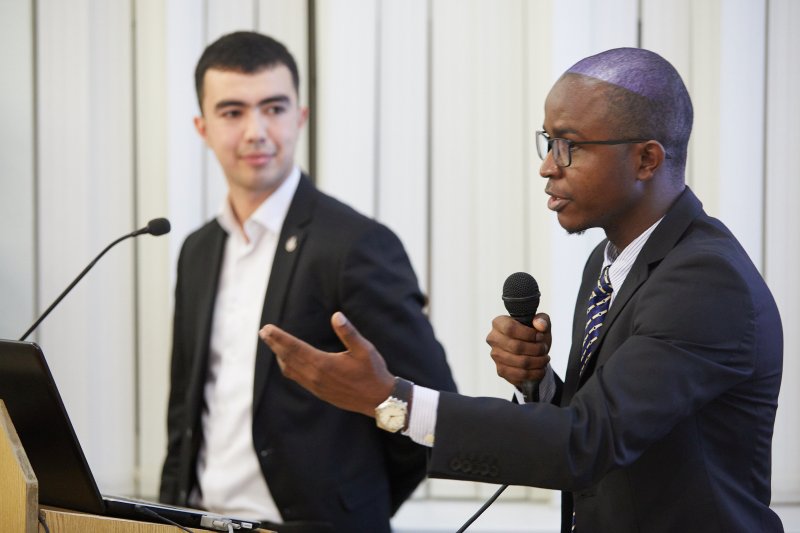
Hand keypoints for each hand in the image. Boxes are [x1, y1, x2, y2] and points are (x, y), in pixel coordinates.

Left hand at [259, 311, 395, 416]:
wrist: (379, 401)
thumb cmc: (373, 372)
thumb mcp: (364, 349)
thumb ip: (349, 333)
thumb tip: (336, 316)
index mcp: (324, 364)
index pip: (295, 348)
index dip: (279, 338)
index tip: (266, 329)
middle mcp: (316, 377)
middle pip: (288, 358)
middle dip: (275, 344)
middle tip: (263, 332)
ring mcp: (316, 386)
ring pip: (290, 370)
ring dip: (280, 356)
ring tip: (273, 344)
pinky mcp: (320, 392)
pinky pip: (297, 378)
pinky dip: (289, 367)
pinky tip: (288, 362)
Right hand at [486, 313, 551, 387]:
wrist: (529, 352)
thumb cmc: (533, 335)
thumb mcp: (541, 324)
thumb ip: (542, 320)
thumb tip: (540, 325)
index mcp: (499, 323)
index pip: (510, 328)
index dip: (528, 334)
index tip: (539, 336)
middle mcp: (493, 339)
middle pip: (516, 347)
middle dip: (536, 349)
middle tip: (544, 348)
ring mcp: (495, 356)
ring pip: (520, 362)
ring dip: (538, 361)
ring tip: (545, 358)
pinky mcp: (501, 370)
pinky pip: (520, 374)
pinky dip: (535, 373)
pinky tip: (541, 368)